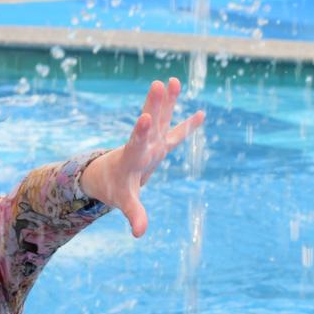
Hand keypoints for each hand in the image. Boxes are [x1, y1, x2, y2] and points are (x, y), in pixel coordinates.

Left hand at [81, 77, 205, 236]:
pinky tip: (202, 113)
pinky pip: (176, 131)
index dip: (141, 131)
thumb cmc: (115, 188)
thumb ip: (134, 215)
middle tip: (158, 84)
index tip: (145, 117)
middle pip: (149, 122)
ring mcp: (152, 141)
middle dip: (154, 104)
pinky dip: (188, 124)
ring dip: (167, 101)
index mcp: (131, 157)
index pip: (136, 142)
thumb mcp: (124, 201)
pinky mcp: (160, 142)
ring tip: (173, 80)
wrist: (111, 176)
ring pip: (161, 118)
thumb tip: (140, 233)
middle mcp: (142, 144)